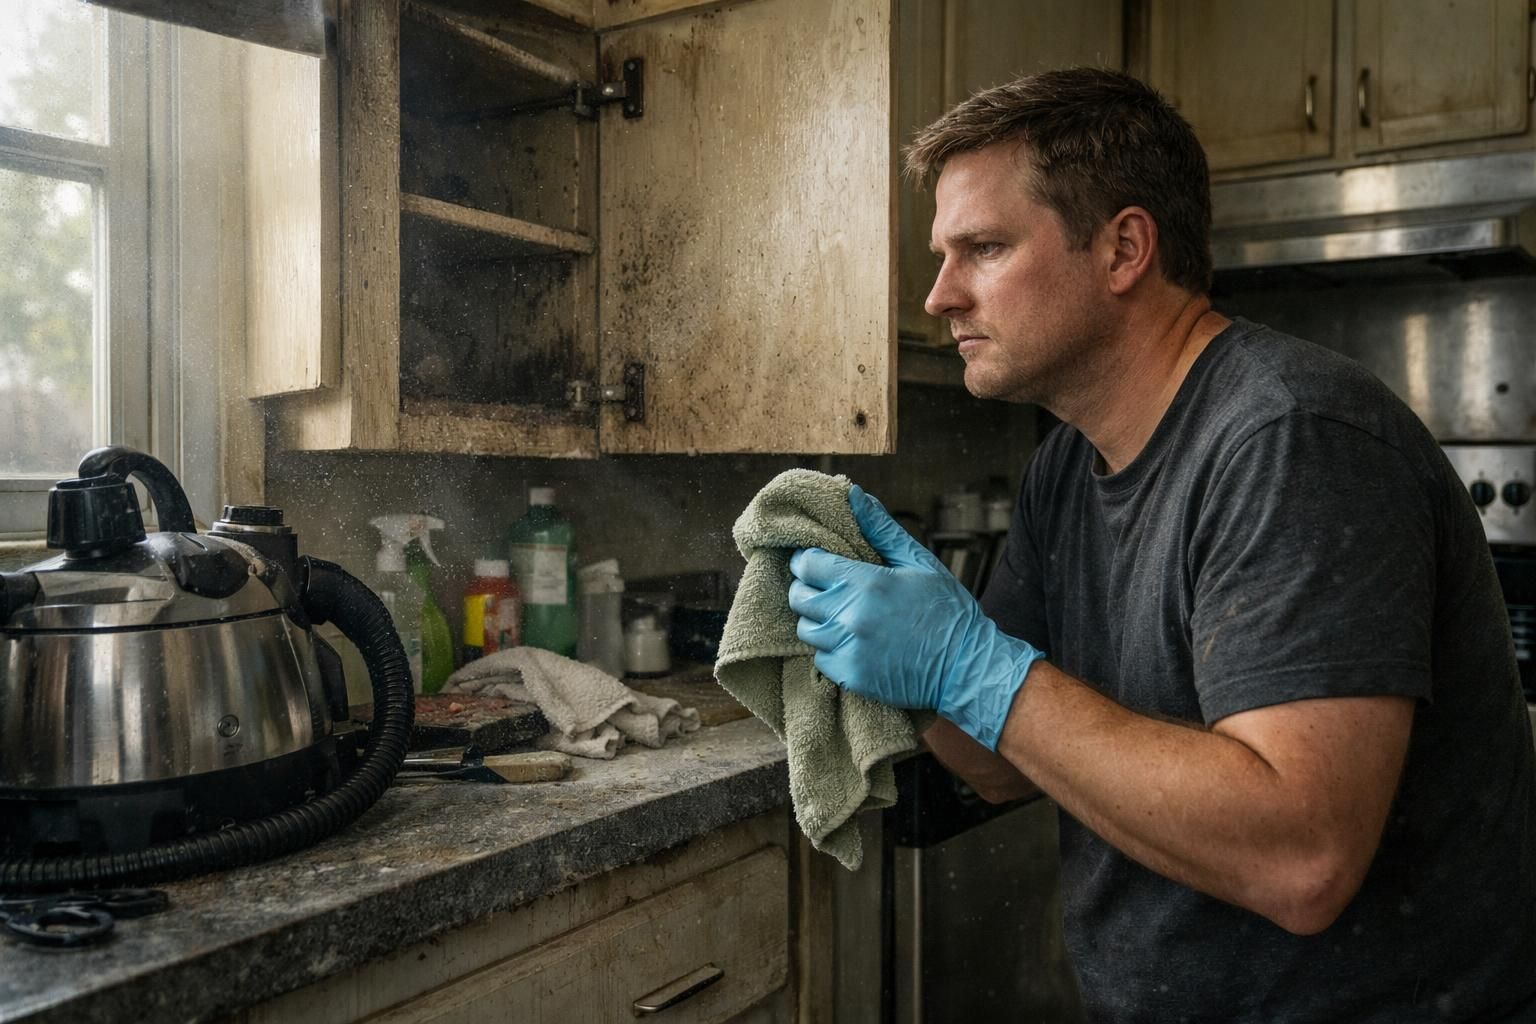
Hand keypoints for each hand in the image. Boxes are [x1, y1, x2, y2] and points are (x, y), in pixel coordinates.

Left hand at [787, 485, 1044, 749]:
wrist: (968, 667)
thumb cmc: (947, 609)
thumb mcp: (918, 561)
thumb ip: (881, 528)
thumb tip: (852, 494)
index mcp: (866, 583)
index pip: (807, 564)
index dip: (808, 560)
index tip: (818, 562)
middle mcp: (850, 617)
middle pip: (799, 597)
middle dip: (808, 588)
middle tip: (829, 588)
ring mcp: (848, 649)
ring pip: (806, 629)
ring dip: (818, 620)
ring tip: (843, 616)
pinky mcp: (851, 676)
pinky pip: (820, 659)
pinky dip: (831, 650)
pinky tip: (855, 642)